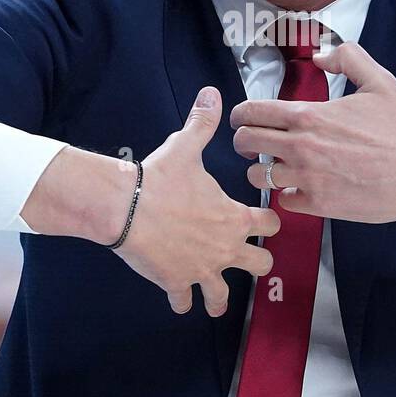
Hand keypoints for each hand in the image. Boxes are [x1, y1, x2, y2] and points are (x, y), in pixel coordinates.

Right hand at [22, 87, 279, 315]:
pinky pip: (185, 302)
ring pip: (223, 297)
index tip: (263, 221)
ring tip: (214, 298)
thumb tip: (211, 93)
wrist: (124, 206)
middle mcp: (225, 248)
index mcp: (235, 217)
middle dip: (254, 263)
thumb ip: (203, 123)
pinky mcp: (176, 282)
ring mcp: (202, 269)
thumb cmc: (159, 177)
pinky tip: (177, 296)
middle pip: (260, 266)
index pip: (271, 225)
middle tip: (244, 258)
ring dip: (218, 297)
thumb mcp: (185, 147)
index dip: (269, 223)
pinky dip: (182, 301)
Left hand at [231, 42, 395, 223]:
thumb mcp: (378, 81)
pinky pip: (283, 200)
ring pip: (258, 175)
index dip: (240, 114)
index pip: (251, 112)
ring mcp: (307, 177)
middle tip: (252, 143)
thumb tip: (320, 57)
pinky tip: (299, 187)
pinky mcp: (318, 204)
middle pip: (246, 142)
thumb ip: (347, 58)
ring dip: (262, 170)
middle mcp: (301, 146)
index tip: (243, 119)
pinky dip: (286, 193)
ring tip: (275, 167)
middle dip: (243, 141)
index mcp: (308, 114)